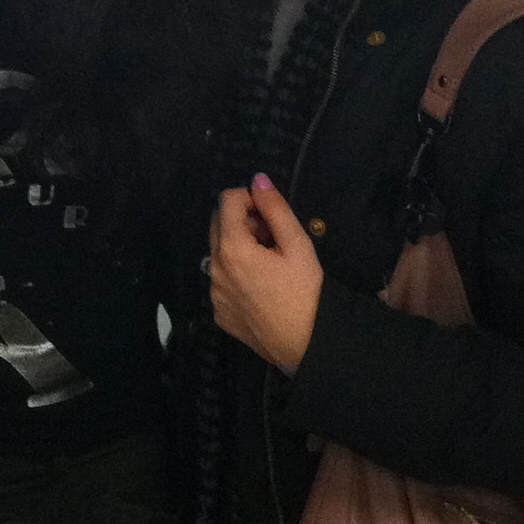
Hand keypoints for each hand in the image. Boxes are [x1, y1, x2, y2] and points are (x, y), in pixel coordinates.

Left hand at [208, 174, 323, 374]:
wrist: (309, 345)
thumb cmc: (307, 292)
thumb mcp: (298, 245)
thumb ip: (275, 208)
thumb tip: (258, 178)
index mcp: (232, 249)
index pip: (227, 201)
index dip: (249, 199)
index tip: (270, 214)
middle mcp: (214, 269)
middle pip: (217, 225)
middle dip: (241, 221)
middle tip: (272, 237)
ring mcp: (214, 294)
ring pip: (218, 254)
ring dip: (238, 248)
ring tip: (270, 264)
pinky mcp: (219, 313)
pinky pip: (221, 281)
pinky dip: (236, 274)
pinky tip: (262, 288)